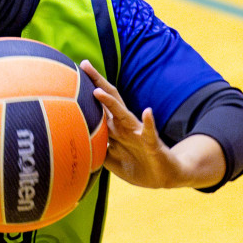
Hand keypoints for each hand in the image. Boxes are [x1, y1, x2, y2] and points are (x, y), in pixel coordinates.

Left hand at [80, 61, 224, 188]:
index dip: (89, 91)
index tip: (76, 73)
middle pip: (110, 102)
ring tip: (98, 91)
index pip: (101, 108)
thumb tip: (81, 146)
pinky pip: (150, 132)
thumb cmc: (139, 167)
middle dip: (98, 83)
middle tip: (85, 65)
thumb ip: (100, 151)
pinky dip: (149, 122)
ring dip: (111, 103)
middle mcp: (127, 127)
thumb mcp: (114, 161)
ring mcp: (139, 134)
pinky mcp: (152, 144)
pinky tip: (148, 112)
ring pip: (124, 115)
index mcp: (118, 130)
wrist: (166, 177)